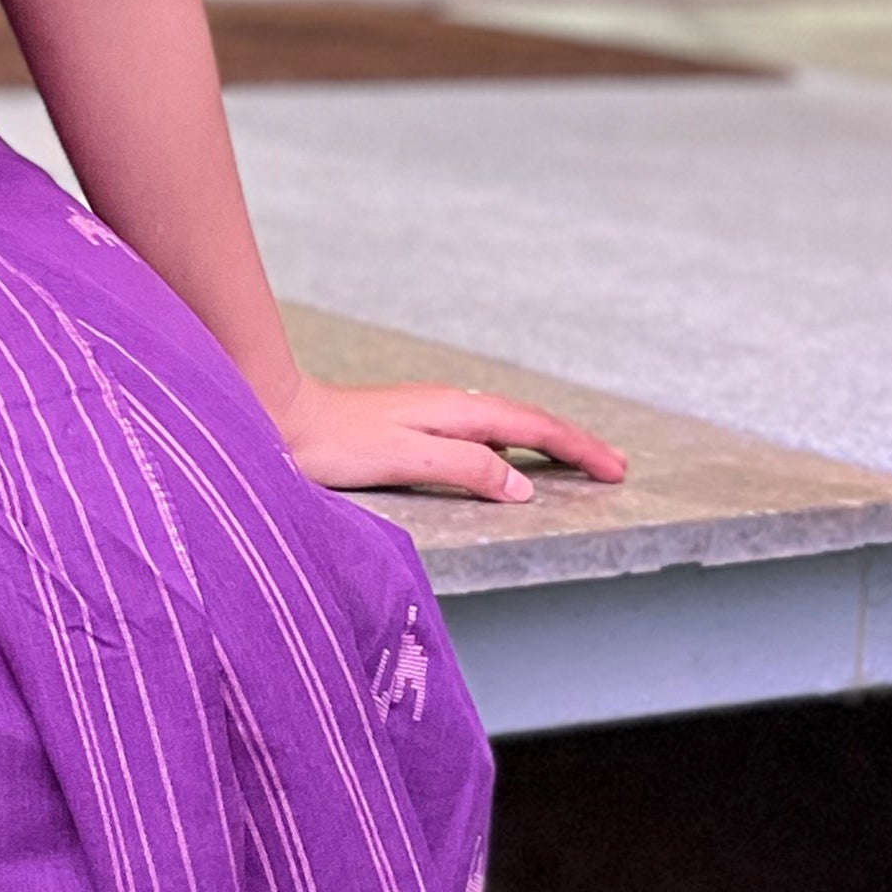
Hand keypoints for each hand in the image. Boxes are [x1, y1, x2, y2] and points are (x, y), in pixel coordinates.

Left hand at [269, 377, 622, 505]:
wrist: (277, 417)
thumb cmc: (333, 443)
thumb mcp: (405, 458)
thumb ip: (466, 467)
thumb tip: (522, 485)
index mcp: (454, 412)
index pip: (533, 429)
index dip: (577, 449)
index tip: (614, 470)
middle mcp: (448, 406)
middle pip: (527, 421)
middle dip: (573, 443)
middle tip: (614, 467)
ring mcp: (430, 413)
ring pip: (505, 423)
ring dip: (545, 441)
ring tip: (576, 460)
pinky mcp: (412, 425)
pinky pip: (482, 430)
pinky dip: (512, 442)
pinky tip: (508, 456)